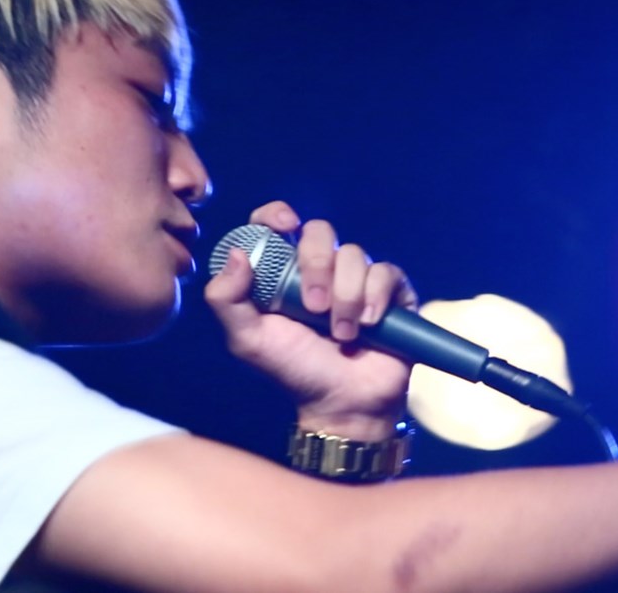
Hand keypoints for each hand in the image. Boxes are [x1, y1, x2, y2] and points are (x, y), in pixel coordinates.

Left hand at [204, 201, 415, 439]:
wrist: (342, 402)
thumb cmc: (294, 370)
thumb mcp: (248, 340)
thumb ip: (227, 300)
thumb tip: (237, 253)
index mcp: (283, 272)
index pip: (276, 224)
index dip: (277, 215)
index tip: (284, 225)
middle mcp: (320, 268)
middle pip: (319, 231)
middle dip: (317, 265)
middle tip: (313, 308)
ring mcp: (356, 277)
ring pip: (353, 254)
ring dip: (346, 296)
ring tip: (343, 333)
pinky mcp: (390, 291)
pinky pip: (385, 272)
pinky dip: (375, 297)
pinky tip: (370, 324)